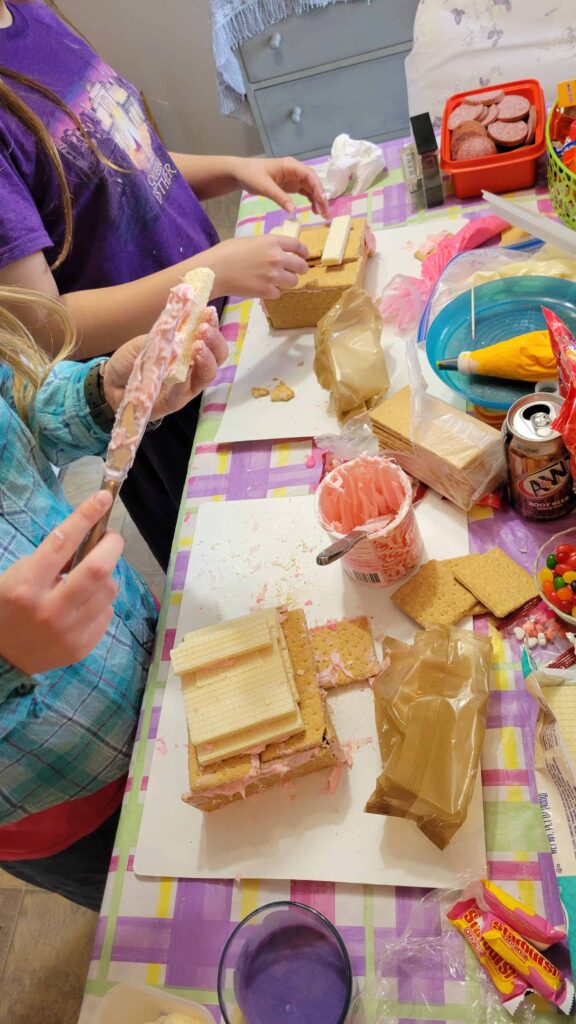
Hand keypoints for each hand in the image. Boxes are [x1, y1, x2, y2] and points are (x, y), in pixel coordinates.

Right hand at [0, 492, 123, 675]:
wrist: (0, 656)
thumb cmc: (8, 606)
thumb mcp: (17, 575)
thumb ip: (50, 558)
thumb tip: (89, 537)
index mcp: (26, 585)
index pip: (62, 543)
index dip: (86, 516)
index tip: (103, 497)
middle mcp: (49, 609)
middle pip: (98, 570)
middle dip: (112, 546)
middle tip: (110, 539)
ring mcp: (68, 632)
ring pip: (108, 590)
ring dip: (106, 575)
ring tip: (91, 577)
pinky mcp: (82, 647)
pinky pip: (107, 613)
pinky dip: (101, 601)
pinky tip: (84, 604)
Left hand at [103, 308, 227, 417]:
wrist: (110, 383)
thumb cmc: (131, 360)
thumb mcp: (147, 341)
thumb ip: (165, 334)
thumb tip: (183, 322)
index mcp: (188, 350)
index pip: (209, 338)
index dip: (213, 325)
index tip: (208, 311)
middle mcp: (192, 368)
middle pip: (217, 357)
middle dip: (215, 341)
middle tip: (204, 329)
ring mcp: (185, 387)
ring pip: (207, 375)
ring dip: (206, 359)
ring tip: (198, 345)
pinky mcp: (174, 402)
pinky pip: (184, 391)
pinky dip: (185, 378)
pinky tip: (185, 367)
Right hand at [207, 235, 308, 299]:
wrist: (215, 270)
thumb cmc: (226, 253)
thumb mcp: (250, 241)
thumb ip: (266, 246)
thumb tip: (275, 252)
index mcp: (272, 242)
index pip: (297, 246)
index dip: (303, 252)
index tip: (304, 256)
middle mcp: (276, 258)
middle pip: (301, 266)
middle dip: (300, 270)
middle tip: (294, 273)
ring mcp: (273, 275)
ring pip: (293, 282)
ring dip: (287, 282)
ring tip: (276, 282)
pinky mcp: (267, 291)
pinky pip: (278, 293)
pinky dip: (273, 292)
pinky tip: (263, 289)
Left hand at [235, 156, 329, 219]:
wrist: (241, 173)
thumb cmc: (251, 175)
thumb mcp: (265, 187)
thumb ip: (280, 198)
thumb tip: (293, 210)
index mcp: (290, 166)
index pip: (310, 175)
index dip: (318, 188)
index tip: (323, 201)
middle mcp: (295, 170)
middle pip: (313, 182)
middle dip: (321, 196)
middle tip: (325, 212)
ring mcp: (293, 178)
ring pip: (311, 188)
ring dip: (317, 200)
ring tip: (322, 214)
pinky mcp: (290, 185)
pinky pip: (304, 192)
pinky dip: (310, 201)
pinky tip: (313, 210)